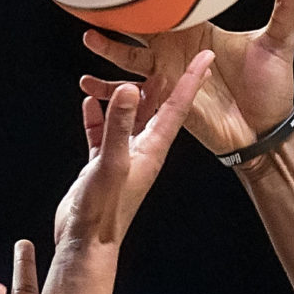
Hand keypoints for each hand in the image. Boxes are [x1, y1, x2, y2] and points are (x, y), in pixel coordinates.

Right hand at [53, 54, 214, 249]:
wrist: (86, 243)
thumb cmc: (103, 210)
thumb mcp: (111, 161)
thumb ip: (119, 125)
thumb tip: (128, 87)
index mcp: (152, 148)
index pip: (177, 106)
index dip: (192, 79)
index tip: (206, 55)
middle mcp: (142, 150)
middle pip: (156, 106)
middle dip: (162, 78)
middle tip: (171, 50)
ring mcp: (122, 157)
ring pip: (127, 116)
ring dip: (123, 94)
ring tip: (123, 67)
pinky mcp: (102, 164)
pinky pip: (103, 132)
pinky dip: (98, 115)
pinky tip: (90, 100)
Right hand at [79, 0, 293, 158]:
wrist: (267, 130)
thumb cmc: (274, 87)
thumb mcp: (280, 42)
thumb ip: (285, 6)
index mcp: (199, 30)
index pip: (169, 3)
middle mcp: (178, 50)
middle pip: (140, 27)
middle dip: (118, 14)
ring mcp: (170, 75)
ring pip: (130, 58)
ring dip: (108, 49)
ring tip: (88, 37)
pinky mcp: (166, 101)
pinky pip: (133, 94)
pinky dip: (110, 90)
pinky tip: (88, 85)